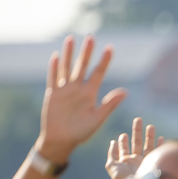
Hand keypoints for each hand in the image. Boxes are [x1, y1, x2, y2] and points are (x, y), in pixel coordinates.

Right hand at [38, 35, 126, 163]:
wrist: (62, 141)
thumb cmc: (82, 133)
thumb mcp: (98, 118)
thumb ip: (110, 104)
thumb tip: (125, 92)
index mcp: (90, 94)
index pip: (98, 73)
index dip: (104, 61)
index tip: (110, 48)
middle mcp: (77, 89)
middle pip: (82, 66)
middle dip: (87, 52)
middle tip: (91, 37)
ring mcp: (64, 90)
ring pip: (66, 67)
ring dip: (68, 54)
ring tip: (71, 39)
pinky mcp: (52, 94)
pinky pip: (52, 78)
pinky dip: (54, 68)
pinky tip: (55, 56)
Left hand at [106, 117, 163, 178]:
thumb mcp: (112, 166)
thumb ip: (112, 154)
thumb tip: (112, 142)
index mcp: (125, 161)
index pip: (123, 148)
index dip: (123, 141)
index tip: (123, 135)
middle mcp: (135, 161)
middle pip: (136, 143)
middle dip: (137, 132)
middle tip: (138, 119)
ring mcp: (145, 162)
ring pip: (148, 146)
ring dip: (149, 136)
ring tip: (150, 126)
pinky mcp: (153, 165)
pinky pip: (157, 153)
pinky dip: (159, 145)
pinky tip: (161, 138)